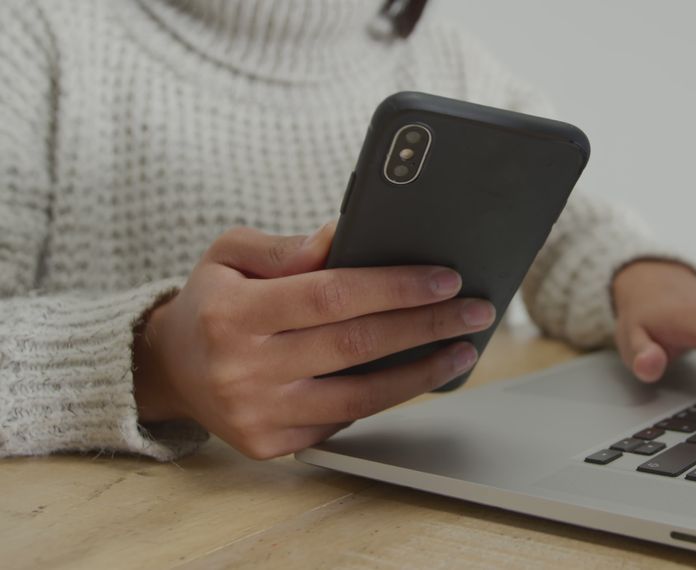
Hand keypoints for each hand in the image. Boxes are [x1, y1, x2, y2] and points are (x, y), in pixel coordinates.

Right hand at [133, 221, 495, 458]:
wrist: (169, 368)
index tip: (445, 279)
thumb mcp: (230, 255)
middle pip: (356, 346)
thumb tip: (344, 233)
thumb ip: (286, 246)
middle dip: (426, 326)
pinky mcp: (270, 444)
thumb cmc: (212, 301)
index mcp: (233, 314)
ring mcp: (257, 415)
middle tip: (476, 311)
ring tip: (463, 349)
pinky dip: (386, 398)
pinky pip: (344, 422)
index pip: (331, 296)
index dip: (395, 288)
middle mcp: (243, 370)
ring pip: (360, 398)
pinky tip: (416, 374)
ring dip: (422, 373)